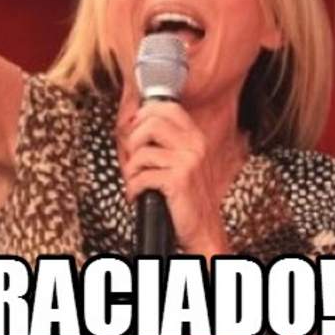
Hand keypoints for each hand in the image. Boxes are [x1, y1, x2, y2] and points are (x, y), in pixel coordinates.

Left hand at [116, 101, 228, 254]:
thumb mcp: (184, 160)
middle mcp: (194, 146)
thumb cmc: (188, 195)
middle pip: (151, 123)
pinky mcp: (177, 181)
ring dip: (130, 169)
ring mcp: (187, 162)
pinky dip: (133, 187)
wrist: (204, 228)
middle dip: (133, 140)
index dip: (145, 113)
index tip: (135, 126)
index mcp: (196, 137)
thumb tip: (135, 121)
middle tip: (132, 156)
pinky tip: (138, 193)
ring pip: (142, 151)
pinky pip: (141, 176)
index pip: (168, 107)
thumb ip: (167, 139)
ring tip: (135, 178)